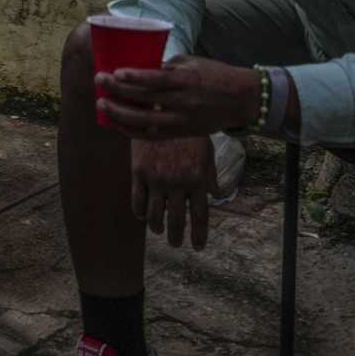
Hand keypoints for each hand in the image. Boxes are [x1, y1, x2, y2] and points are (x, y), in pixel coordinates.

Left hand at [97, 56, 260, 140]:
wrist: (240, 100)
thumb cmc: (214, 75)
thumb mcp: (192, 63)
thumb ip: (166, 67)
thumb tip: (138, 67)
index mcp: (186, 81)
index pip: (156, 80)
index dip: (134, 77)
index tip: (115, 72)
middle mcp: (183, 102)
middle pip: (145, 100)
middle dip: (118, 91)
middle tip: (99, 80)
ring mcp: (181, 121)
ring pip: (144, 122)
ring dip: (119, 114)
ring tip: (101, 103)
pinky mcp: (180, 132)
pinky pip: (150, 135)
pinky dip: (130, 131)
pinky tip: (115, 122)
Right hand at [129, 135, 218, 249]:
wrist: (160, 109)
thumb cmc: (187, 131)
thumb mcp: (205, 151)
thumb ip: (210, 175)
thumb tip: (216, 195)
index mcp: (197, 178)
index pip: (199, 216)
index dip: (198, 235)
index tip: (197, 246)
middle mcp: (177, 182)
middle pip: (175, 220)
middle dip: (176, 236)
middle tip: (176, 243)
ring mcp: (156, 178)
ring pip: (154, 216)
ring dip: (157, 227)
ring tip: (159, 231)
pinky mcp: (138, 172)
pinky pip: (138, 201)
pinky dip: (141, 213)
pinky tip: (143, 215)